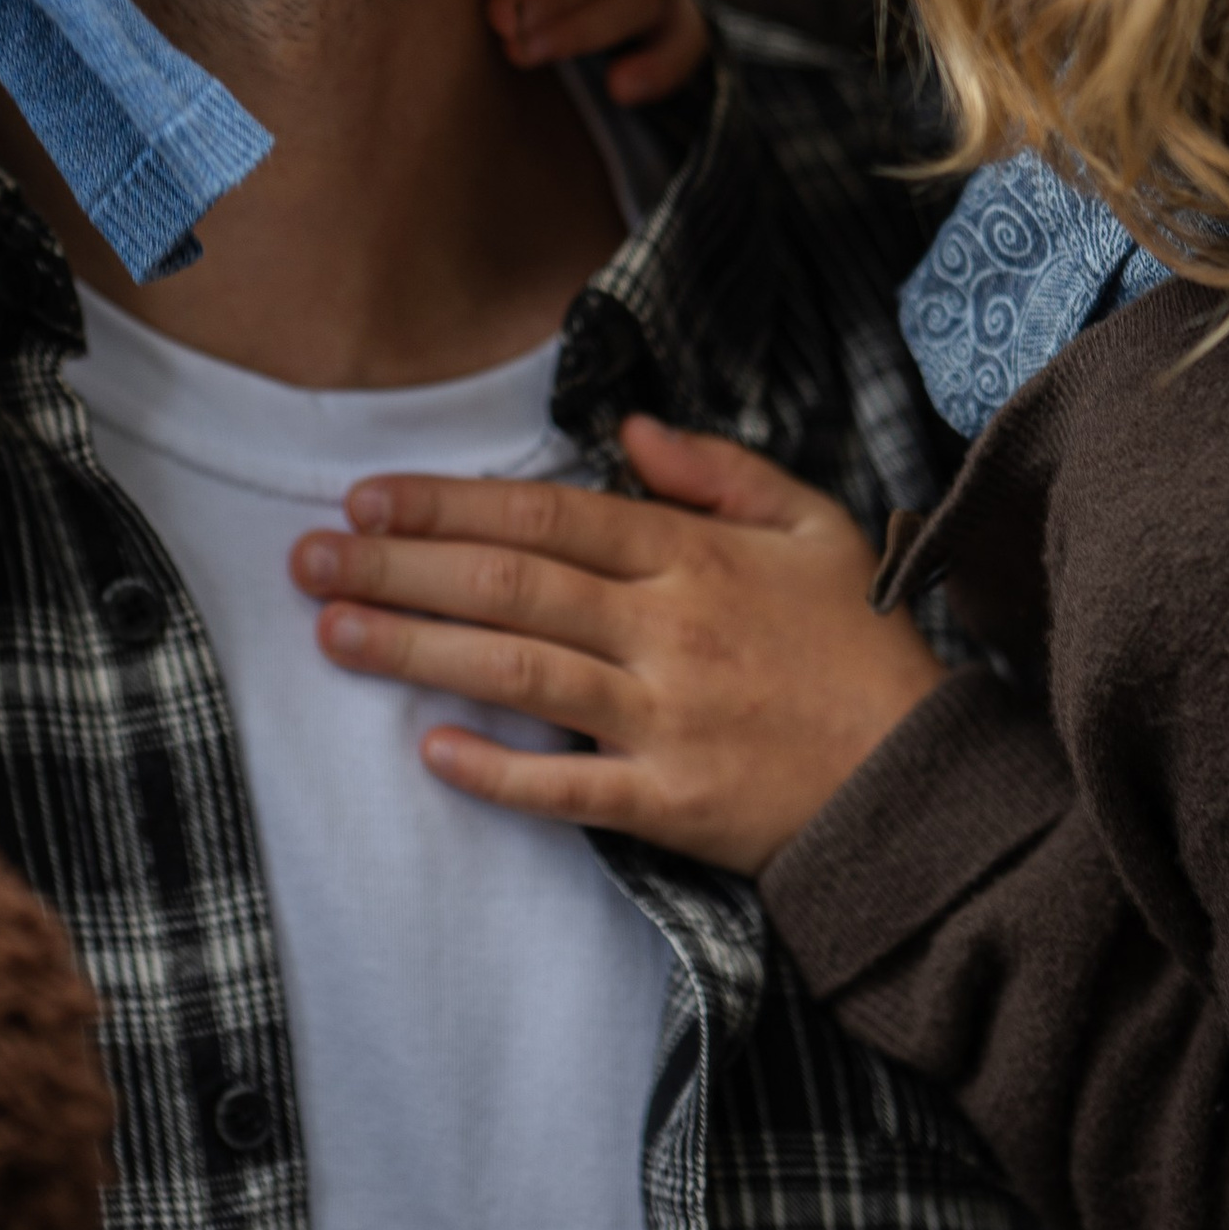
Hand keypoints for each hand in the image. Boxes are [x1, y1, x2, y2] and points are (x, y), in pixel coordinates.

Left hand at [289, 415, 942, 873]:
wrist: (921, 778)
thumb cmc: (857, 644)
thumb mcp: (811, 524)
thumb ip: (716, 469)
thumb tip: (627, 426)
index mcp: (690, 556)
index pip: (543, 517)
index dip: (446, 506)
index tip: (365, 498)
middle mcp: (666, 628)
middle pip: (509, 587)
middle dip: (397, 568)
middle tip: (307, 559)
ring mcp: (666, 718)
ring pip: (519, 673)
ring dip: (416, 651)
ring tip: (332, 633)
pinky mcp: (672, 802)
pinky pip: (568, 790)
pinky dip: (497, 771)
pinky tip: (429, 749)